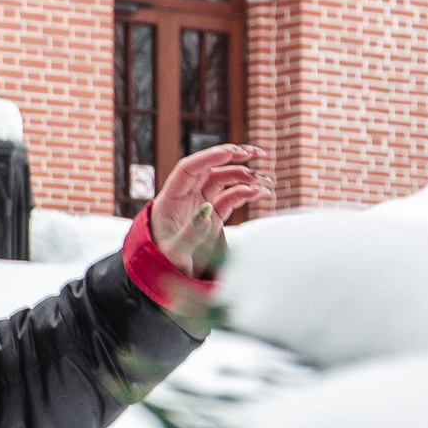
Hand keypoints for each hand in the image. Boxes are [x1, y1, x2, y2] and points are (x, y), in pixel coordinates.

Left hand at [148, 142, 268, 273]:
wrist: (168, 274)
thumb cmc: (165, 262)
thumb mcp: (175, 250)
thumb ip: (191, 230)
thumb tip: (207, 207)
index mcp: (170, 199)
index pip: (188, 168)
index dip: (209, 157)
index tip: (232, 153)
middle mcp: (185, 197)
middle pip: (207, 167)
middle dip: (230, 157)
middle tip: (254, 153)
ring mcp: (199, 203)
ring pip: (221, 180)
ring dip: (242, 175)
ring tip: (262, 178)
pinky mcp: (212, 214)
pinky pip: (229, 197)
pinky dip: (244, 192)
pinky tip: (258, 193)